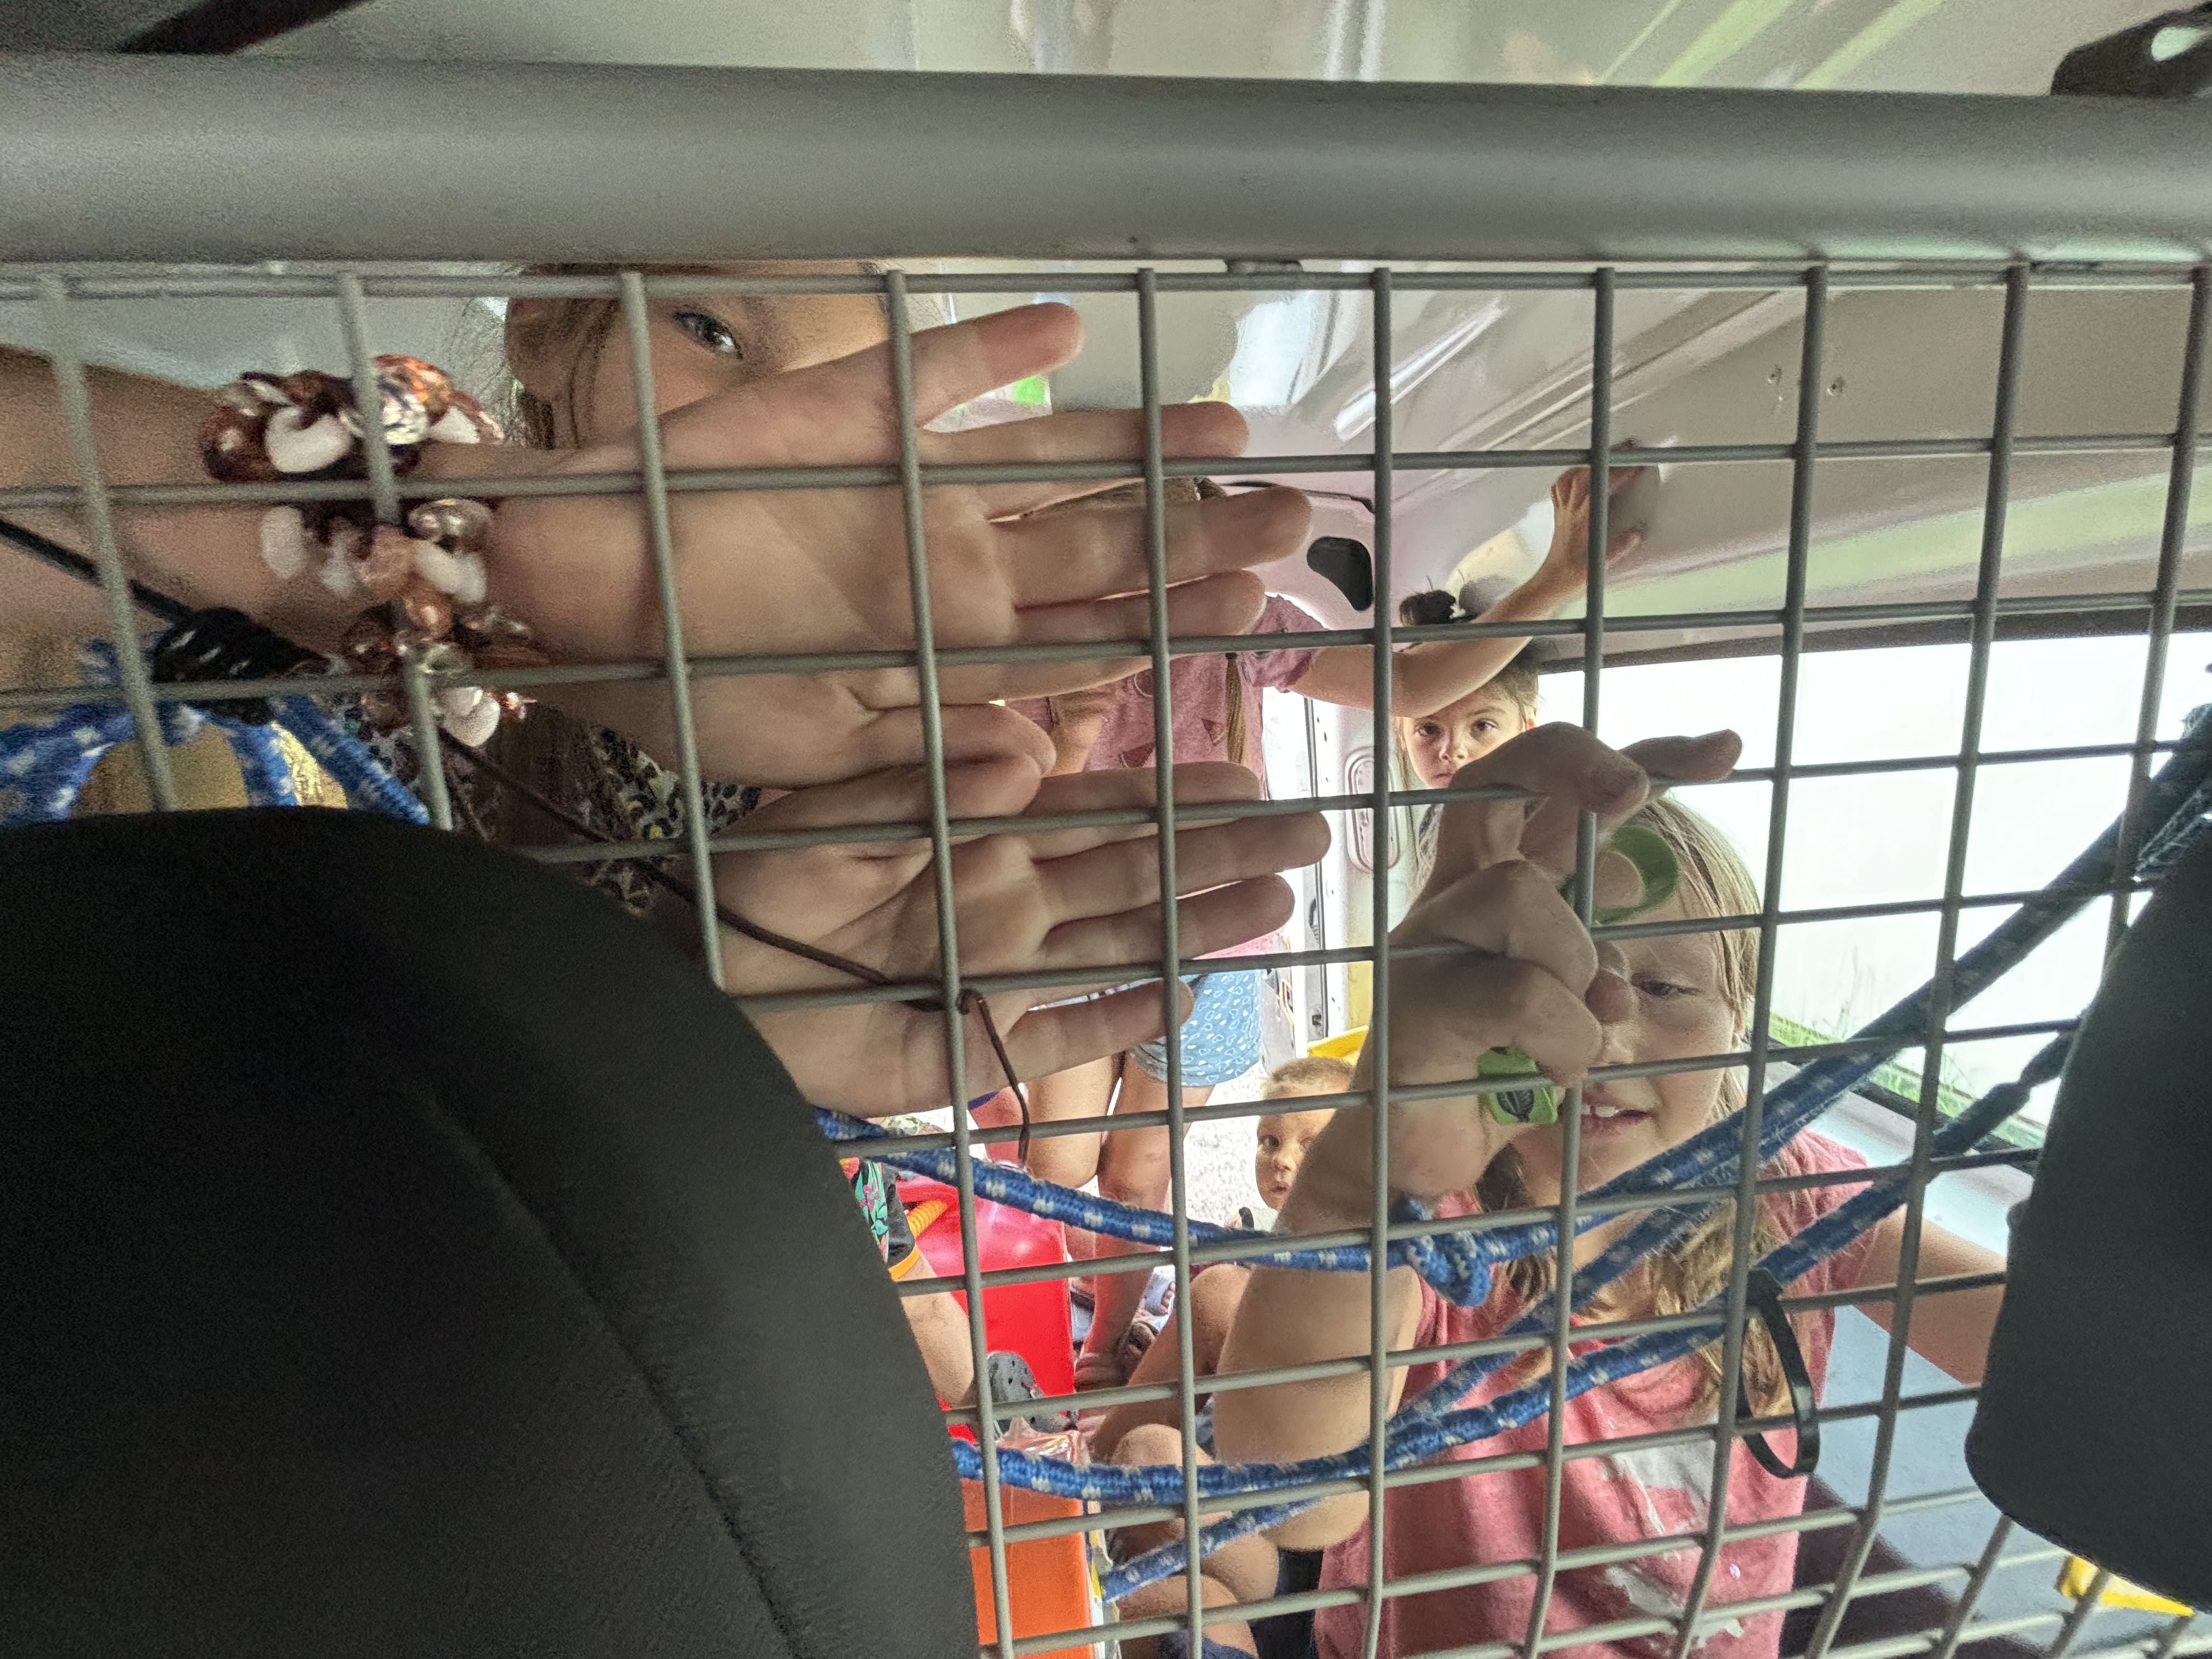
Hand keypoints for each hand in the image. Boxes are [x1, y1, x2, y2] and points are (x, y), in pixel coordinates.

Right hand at [434, 305, 1308, 785]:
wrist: (573, 597)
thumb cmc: (686, 687)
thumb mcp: (820, 744)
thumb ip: (931, 740)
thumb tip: (1034, 754)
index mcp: (949, 643)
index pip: (1087, 632)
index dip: (1172, 620)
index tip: (1259, 613)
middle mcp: (949, 561)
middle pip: (1097, 547)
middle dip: (1195, 537)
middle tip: (1293, 524)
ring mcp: (910, 487)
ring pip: (1052, 467)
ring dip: (1141, 451)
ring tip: (1235, 436)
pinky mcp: (853, 416)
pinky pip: (940, 375)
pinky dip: (1000, 350)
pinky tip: (1073, 327)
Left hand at [712, 752, 1329, 1114]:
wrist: (703, 987)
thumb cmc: (758, 888)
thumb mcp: (837, 813)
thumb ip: (932, 780)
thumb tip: (1029, 753)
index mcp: (979, 836)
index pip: (1098, 809)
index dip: (1174, 796)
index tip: (1249, 776)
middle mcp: (1009, 901)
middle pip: (1136, 873)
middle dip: (1222, 852)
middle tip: (1310, 833)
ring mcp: (1000, 973)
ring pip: (1121, 945)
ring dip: (1200, 923)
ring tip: (1282, 903)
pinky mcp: (974, 1045)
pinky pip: (1062, 1034)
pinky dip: (1119, 1018)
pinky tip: (1185, 999)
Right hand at [1359, 722, 1739, 1200]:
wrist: (1410, 1159)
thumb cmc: (1491, 1080)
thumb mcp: (1566, 1008)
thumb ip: (1594, 959)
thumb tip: (1625, 907)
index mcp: (1493, 883)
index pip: (1553, 791)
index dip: (1641, 756)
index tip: (1728, 750)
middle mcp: (1454, 891)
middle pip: (1503, 775)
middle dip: (1577, 765)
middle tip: (1631, 793)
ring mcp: (1425, 937)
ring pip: (1524, 895)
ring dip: (1574, 973)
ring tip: (1564, 1045)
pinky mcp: (1414, 997)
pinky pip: (1523, 990)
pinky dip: (1561, 1040)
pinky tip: (1548, 1077)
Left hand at [1528, 464, 1645, 595]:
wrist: (1551, 582)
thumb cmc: (1572, 575)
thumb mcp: (1600, 565)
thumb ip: (1619, 547)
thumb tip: (1637, 533)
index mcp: (1582, 520)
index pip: (1602, 487)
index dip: (1620, 473)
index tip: (1636, 464)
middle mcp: (1570, 511)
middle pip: (1586, 474)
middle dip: (1607, 459)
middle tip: (1626, 451)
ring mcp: (1563, 511)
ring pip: (1569, 477)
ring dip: (1588, 464)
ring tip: (1605, 458)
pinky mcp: (1559, 515)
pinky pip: (1559, 488)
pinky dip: (1570, 476)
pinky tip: (1579, 476)